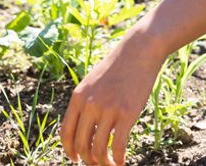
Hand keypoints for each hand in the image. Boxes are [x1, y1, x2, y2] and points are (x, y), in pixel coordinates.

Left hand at [61, 35, 161, 164]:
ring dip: (102, 162)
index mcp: (78, 97)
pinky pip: (118, 145)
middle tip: (96, 164)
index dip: (69, 151)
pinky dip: (118, 159)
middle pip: (81, 144)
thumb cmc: (118, 67)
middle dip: (87, 160)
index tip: (76, 159)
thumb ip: (85, 102)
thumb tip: (82, 126)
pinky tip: (121, 162)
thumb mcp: (94, 82)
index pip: (66, 133)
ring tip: (109, 165)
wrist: (139, 51)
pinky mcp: (127, 113)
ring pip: (99, 148)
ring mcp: (108, 109)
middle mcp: (90, 105)